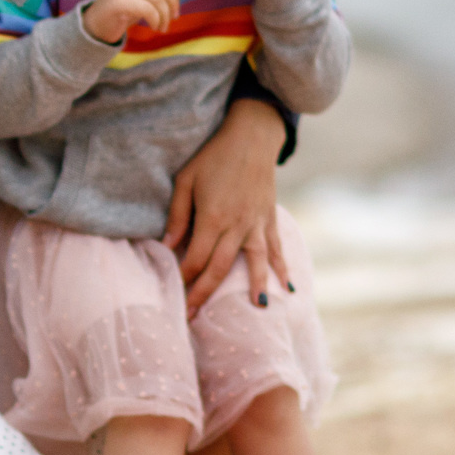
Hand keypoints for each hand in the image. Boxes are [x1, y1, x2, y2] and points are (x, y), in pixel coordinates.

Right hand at [81, 0, 179, 44]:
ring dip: (164, 16)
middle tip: (173, 18)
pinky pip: (147, 9)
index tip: (175, 9)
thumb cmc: (122, 11)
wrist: (96, 24)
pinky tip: (154, 27)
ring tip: (162, 27)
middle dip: (172, 3)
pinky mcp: (118, 0)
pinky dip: (156, 20)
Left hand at [163, 98, 289, 312]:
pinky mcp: (270, 218)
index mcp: (213, 216)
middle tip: (192, 318)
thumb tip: (167, 246)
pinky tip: (287, 287)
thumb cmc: (213, 157)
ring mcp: (257, 223)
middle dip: (205, 294)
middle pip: (220, 267)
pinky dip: (282, 268)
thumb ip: (177, 216)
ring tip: (255, 310)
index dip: (183, 278)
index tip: (173, 293)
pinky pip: (276, 248)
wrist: (251, 136)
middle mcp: (237, 224)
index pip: (196, 258)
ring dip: (253, 287)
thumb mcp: (186, 180)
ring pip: (255, 263)